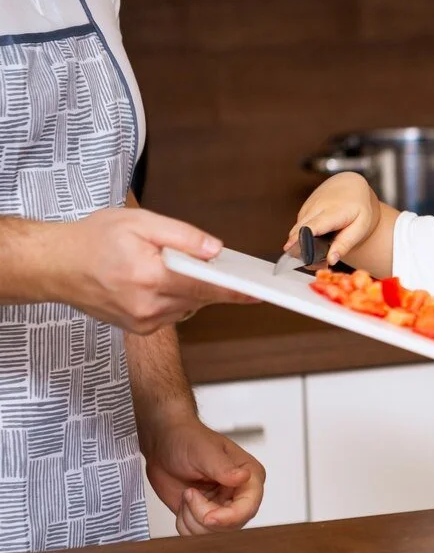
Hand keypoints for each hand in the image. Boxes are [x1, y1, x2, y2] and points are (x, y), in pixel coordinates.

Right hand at [53, 208, 254, 333]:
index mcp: (150, 277)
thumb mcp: (141, 223)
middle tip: (208, 260)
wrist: (55, 265)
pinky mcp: (139, 329)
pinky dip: (175, 297)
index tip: (260, 293)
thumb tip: (216, 250)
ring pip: (189, 306)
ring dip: (190, 287)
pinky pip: (174, 313)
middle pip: (200, 296)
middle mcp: (148, 306)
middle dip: (210, 279)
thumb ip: (183, 236)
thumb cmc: (94, 240)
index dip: (236, 290)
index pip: (206, 287)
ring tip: (165, 266)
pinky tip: (157, 280)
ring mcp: (143, 321)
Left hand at [143, 415, 265, 534]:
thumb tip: (244, 477)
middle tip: (190, 494)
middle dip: (204, 515)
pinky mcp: (204, 515)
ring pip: (213, 533)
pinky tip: (184, 503)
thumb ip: (224, 468)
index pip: (249, 507)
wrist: (164, 444)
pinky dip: (184, 524)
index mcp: (249, 476)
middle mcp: (239, 494)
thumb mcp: (205, 451)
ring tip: (187, 494)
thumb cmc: (187, 439)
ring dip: (191, 519)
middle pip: (231, 525)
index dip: (229, 517)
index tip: (209, 516)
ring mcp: (221, 506)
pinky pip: (197, 535)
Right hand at [286, 172, 378, 265]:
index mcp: (332, 212)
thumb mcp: (360, 227)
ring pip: (296, 230)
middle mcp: (316, 207)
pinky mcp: (303, 210)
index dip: (299, 239)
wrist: (350, 185)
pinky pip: (298, 227)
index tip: (290, 249)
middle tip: (312, 264)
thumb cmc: (358, 207)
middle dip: (299, 250)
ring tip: (317, 255)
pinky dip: (301, 236)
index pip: (311, 227)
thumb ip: (345, 244)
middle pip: (298, 231)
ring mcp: (307, 207)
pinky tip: (314, 241)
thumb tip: (331, 260)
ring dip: (300, 245)